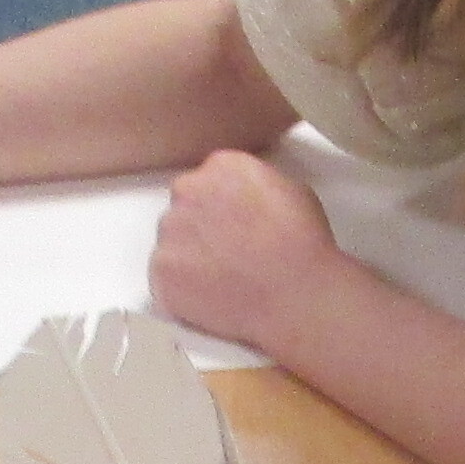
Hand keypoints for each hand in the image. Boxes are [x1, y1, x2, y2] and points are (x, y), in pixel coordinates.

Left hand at [148, 148, 342, 347]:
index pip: (207, 180)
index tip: (235, 226)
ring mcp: (169, 230)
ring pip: (171, 241)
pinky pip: (164, 278)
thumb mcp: (292, 190)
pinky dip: (182, 289)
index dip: (221, 206)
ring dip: (189, 257)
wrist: (294, 295)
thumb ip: (254, 183)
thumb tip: (241, 197)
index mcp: (222, 165)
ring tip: (222, 280)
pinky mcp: (160, 270)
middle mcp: (188, 190)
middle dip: (200, 227)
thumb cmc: (303, 245)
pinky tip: (212, 297)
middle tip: (228, 254)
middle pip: (184, 206)